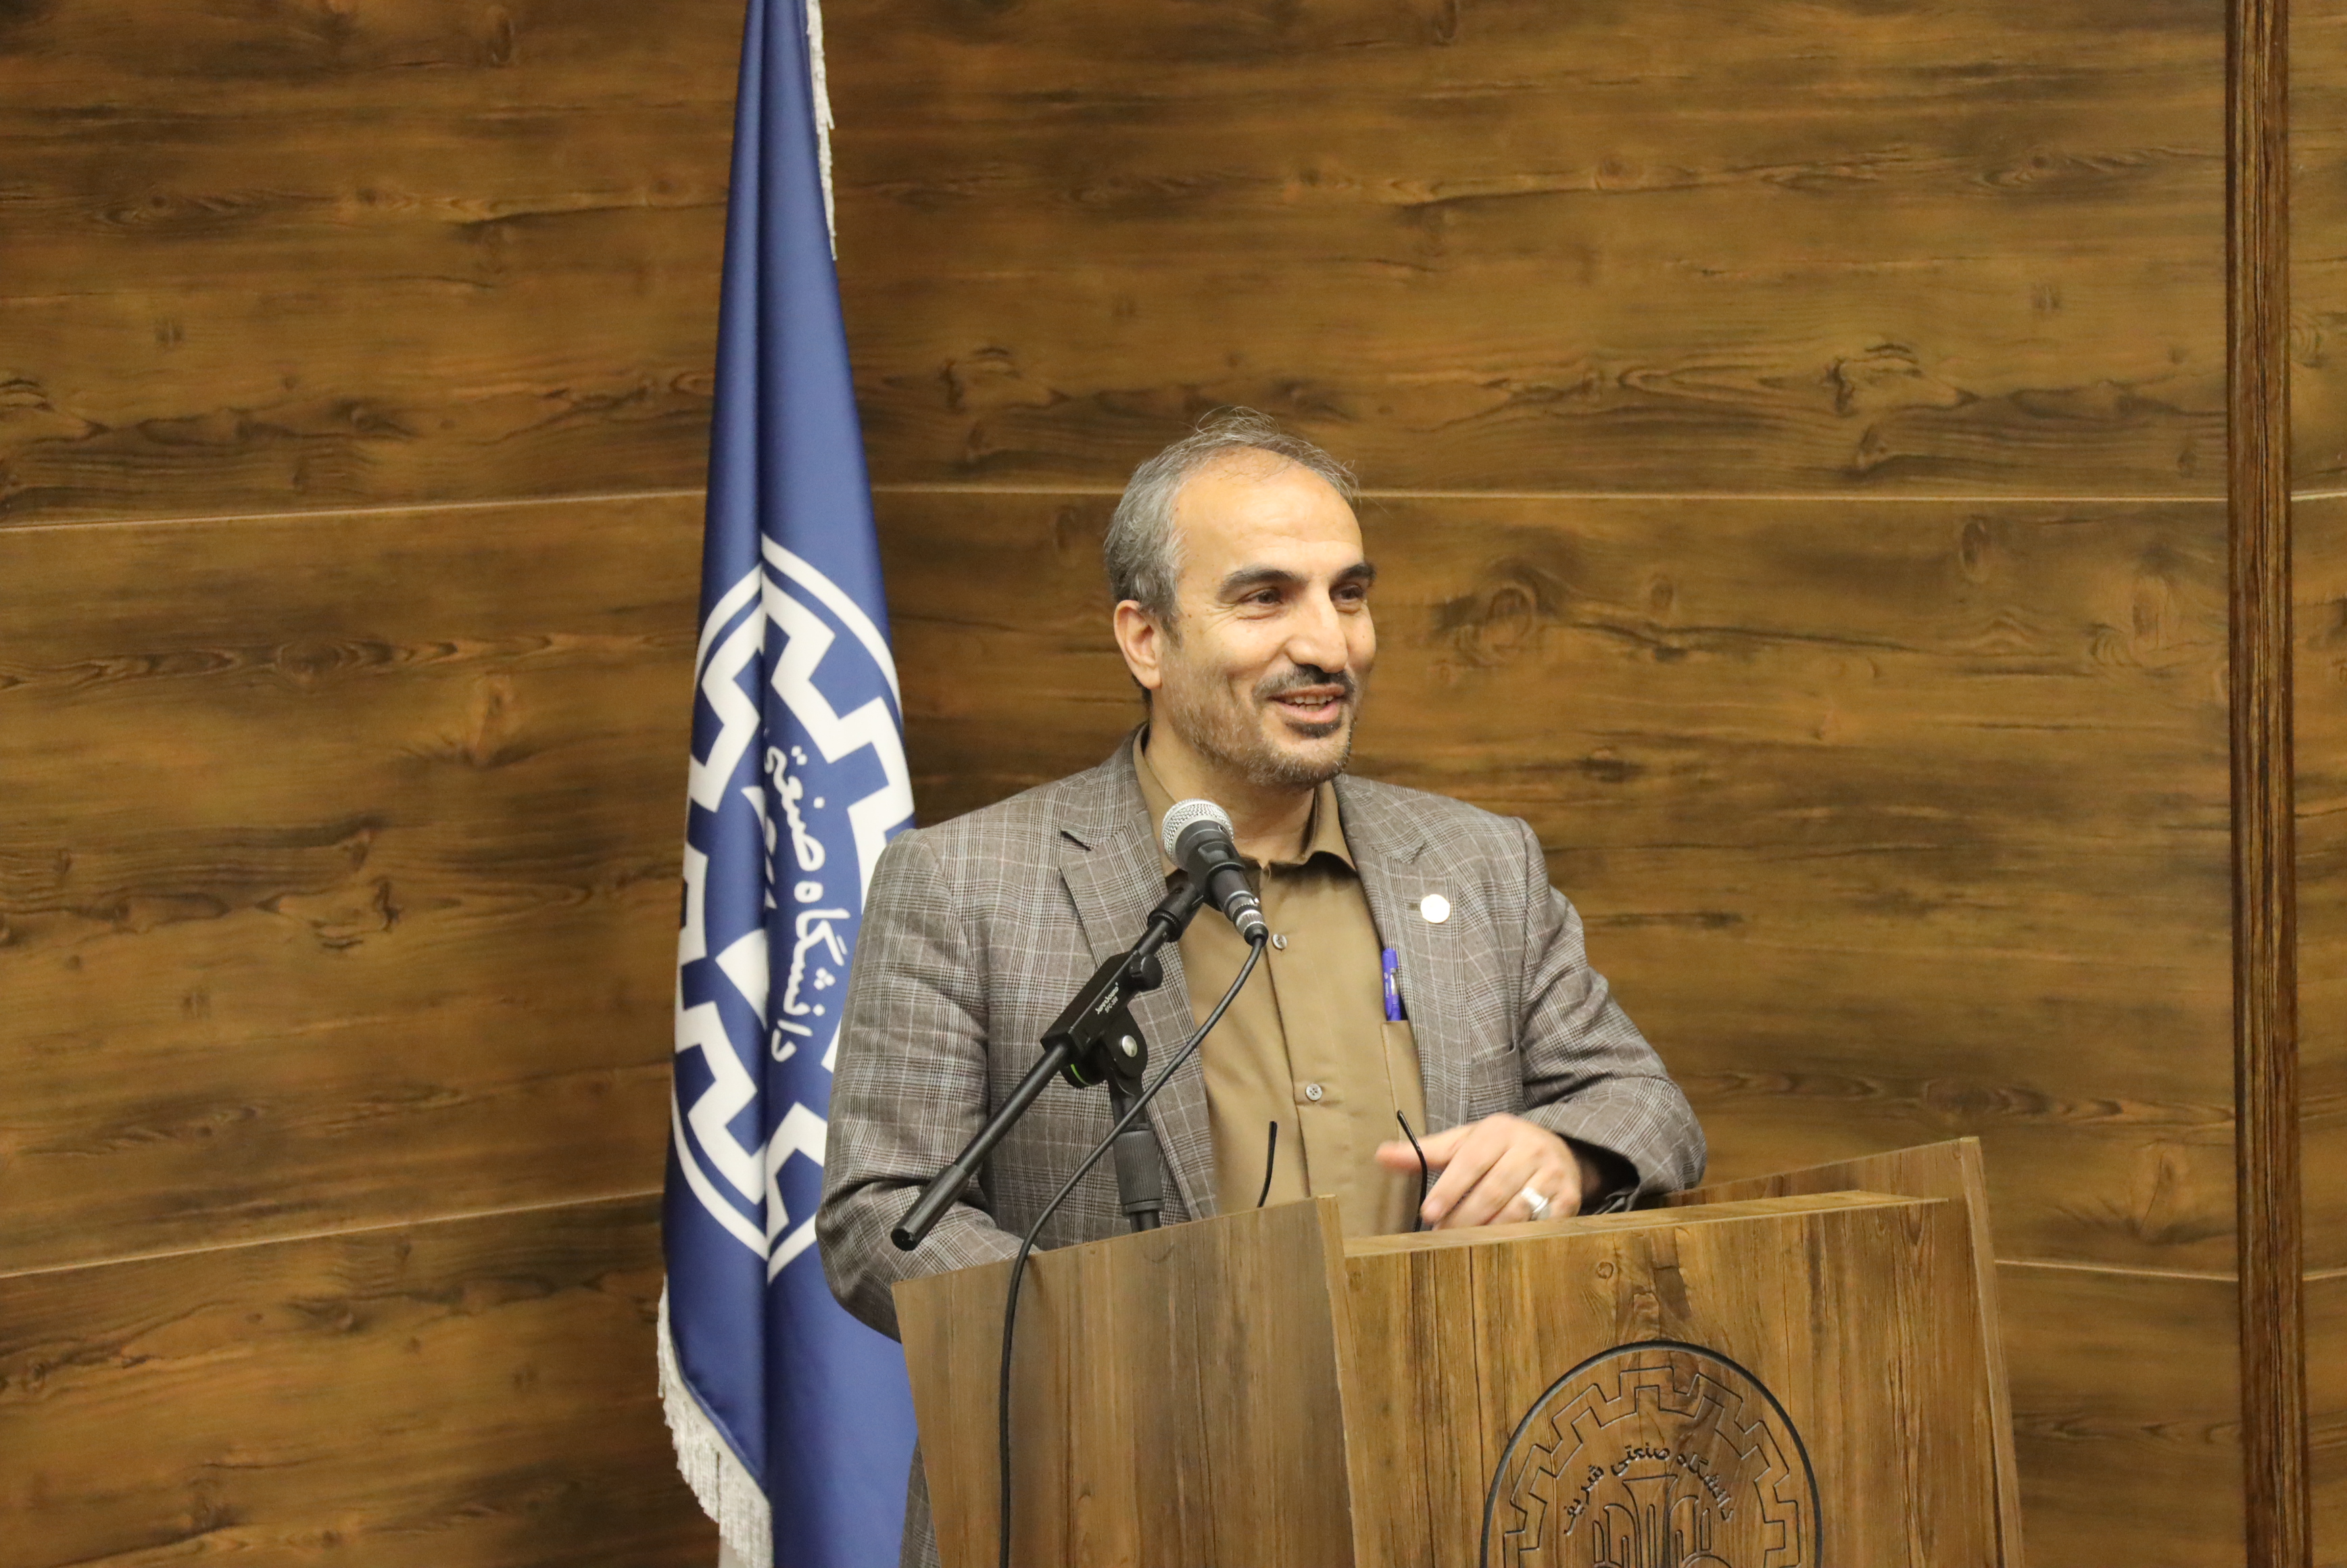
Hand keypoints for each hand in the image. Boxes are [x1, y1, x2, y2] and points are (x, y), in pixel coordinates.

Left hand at [1374, 1113, 1605, 1229]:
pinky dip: (1521, 1240)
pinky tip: (1501, 1252)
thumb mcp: (1466, 1142)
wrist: (1561, 1149)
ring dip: (1490, 1233)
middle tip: (1442, 1239)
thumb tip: (1381, 1155)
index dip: (1450, 1189)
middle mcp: (1530, 1148)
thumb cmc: (1501, 1149)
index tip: (1429, 1213)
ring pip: (1518, 1211)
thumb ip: (1426, 1152)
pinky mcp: (1570, 1199)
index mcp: (1500, 1131)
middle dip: (1465, 1218)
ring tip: (1466, 1248)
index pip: (1471, 1161)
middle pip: (1494, 1190)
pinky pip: (1543, 1225)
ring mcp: (1553, 1174)